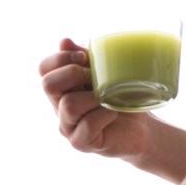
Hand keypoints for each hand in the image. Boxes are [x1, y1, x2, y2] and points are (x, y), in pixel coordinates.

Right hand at [39, 37, 154, 159]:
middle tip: (94, 77)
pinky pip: (87, 125)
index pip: (44, 68)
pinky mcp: (80, 142)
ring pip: (69, 105)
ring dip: (93, 97)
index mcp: (62, 87)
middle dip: (74, 73)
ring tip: (109, 98)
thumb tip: (64, 41)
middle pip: (48, 84)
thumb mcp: (105, 73)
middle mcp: (59, 106)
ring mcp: (68, 126)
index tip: (84, 57)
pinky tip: (114, 112)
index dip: (60, 58)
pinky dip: (104, 115)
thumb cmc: (122, 98)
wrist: (141, 128)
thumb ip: (85, 58)